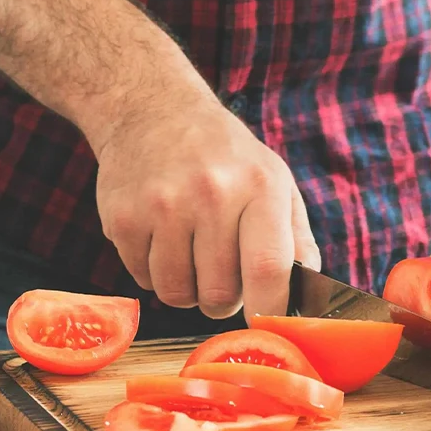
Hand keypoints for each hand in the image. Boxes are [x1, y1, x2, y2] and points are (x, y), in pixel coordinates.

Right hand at [93, 85, 319, 319]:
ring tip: (195, 256)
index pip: (268, 270)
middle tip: (225, 278)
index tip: (267, 319)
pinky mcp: (123, 219)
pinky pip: (144, 281)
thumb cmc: (227, 156)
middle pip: (220, 294)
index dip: (269, 308)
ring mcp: (163, 207)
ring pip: (178, 295)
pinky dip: (157, 274)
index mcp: (260, 187)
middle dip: (225, 301)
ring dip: (189, 291)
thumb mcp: (275, 180)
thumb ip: (295, 238)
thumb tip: (308, 292)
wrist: (154, 111)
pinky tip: (165, 240)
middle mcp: (212, 195)